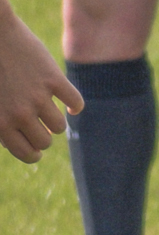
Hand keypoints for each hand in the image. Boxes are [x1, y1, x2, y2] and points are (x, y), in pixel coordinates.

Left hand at [0, 8, 80, 164]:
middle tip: (39, 126)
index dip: (32, 153)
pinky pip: (75, 103)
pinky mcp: (54, 80)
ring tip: (47, 110)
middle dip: (43, 136)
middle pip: (45, 141)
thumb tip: (11, 144)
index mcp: (0, 123)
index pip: (26, 154)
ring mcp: (38, 97)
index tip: (35, 147)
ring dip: (55, 120)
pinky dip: (75, 106)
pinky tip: (71, 106)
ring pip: (59, 126)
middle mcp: (20, 113)